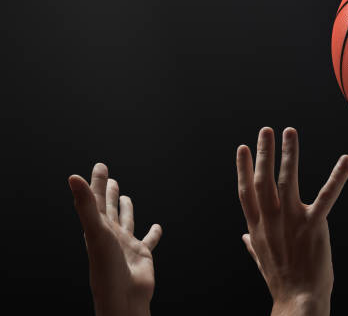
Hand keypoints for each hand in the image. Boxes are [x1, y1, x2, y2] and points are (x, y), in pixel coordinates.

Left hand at [68, 163, 161, 315]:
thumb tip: (72, 178)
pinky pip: (148, 241)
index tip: (100, 166)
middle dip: (107, 193)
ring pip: (126, 222)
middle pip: (108, 209)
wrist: (123, 297)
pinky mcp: (141, 254)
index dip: (96, 182)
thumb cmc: (106, 268)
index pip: (95, 200)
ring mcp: (126, 244)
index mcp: (97, 228)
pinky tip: (157, 227)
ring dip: (126, 210)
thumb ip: (85, 205)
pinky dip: (153, 233)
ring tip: (126, 198)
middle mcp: (110, 235)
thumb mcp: (96, 231)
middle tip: (110, 178)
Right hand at [236, 127, 347, 315]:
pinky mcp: (313, 225)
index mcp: (257, 227)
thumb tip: (243, 237)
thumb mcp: (261, 260)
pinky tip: (345, 160)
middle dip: (264, 153)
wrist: (298, 299)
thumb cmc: (282, 280)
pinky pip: (326, 197)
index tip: (241, 149)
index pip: (246, 192)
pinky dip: (337, 177)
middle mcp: (270, 220)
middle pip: (263, 180)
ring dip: (289, 154)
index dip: (243, 168)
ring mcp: (291, 221)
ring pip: (288, 180)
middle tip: (265, 130)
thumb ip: (252, 244)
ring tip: (290, 132)